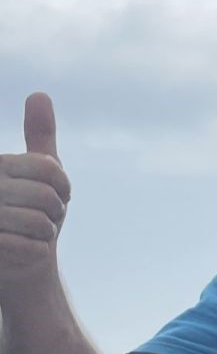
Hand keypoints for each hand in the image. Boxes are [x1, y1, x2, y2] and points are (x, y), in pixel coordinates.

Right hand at [0, 94, 70, 299]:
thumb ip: (38, 134)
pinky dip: (37, 251)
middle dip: (54, 213)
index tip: (58, 195)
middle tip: (41, 219)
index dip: (64, 187)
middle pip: (47, 197)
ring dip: (45, 233)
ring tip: (30, 233)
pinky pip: (31, 247)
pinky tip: (24, 249)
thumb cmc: (28, 209)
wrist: (14, 259)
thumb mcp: (37, 171)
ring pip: (40, 223)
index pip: (50, 168)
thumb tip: (39, 94)